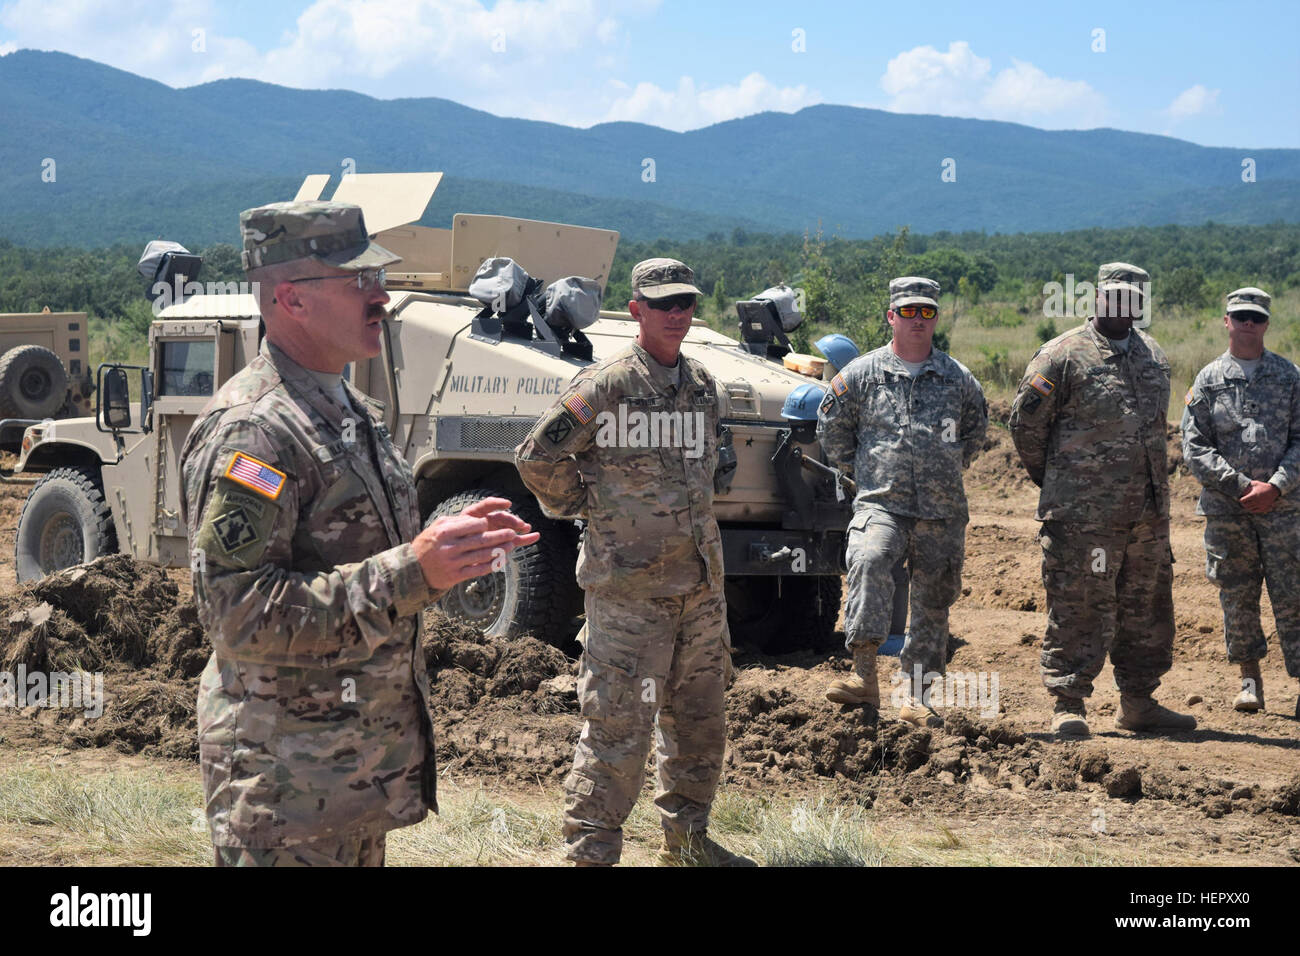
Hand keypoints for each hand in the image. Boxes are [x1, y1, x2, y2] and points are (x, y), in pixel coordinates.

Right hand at [413, 497, 540, 589]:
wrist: (413, 569)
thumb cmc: (428, 543)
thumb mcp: (437, 527)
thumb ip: (457, 522)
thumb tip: (478, 519)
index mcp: (445, 532)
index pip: (473, 525)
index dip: (486, 524)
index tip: (492, 522)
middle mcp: (449, 547)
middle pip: (481, 541)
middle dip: (500, 536)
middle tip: (512, 533)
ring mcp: (453, 563)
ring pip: (482, 555)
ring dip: (499, 550)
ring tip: (511, 545)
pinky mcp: (455, 576)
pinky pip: (478, 570)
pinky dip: (491, 565)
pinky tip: (500, 560)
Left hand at [1239, 480, 1279, 514]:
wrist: (1274, 490)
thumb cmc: (1263, 486)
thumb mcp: (1256, 483)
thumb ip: (1248, 484)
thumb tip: (1242, 484)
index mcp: (1253, 495)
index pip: (1242, 500)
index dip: (1241, 499)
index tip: (1241, 498)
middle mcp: (1256, 501)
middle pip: (1245, 505)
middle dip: (1243, 504)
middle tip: (1243, 502)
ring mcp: (1260, 505)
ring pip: (1249, 509)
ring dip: (1247, 507)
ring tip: (1247, 504)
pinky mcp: (1263, 508)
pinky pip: (1255, 511)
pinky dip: (1252, 510)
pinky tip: (1251, 507)